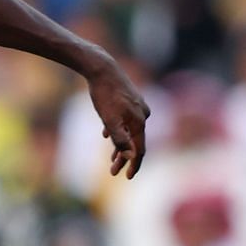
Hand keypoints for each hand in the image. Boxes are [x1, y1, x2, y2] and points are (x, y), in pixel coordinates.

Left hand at [86, 57, 149, 177]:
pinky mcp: (131, 100)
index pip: (139, 149)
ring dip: (120, 145)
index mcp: (140, 122)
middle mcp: (143, 115)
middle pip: (135, 142)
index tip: (126, 177)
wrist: (102, 68)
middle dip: (124, 158)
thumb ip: (120, 138)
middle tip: (113, 172)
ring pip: (130, 131)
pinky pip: (126, 120)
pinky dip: (117, 130)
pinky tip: (107, 135)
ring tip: (111, 158)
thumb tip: (131, 155)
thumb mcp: (109, 119)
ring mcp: (138, 107)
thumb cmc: (104, 95)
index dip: (134, 165)